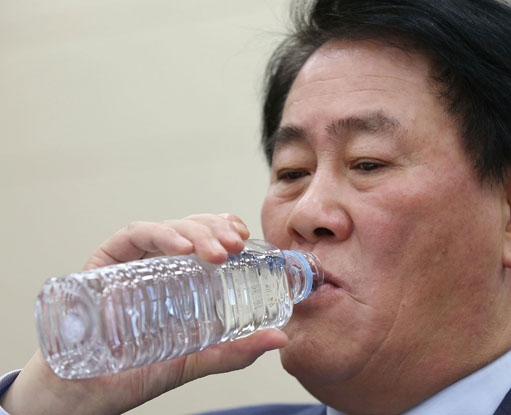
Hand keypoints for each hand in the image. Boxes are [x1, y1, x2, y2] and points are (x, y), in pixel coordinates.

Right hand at [0, 214, 288, 414]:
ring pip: (169, 228)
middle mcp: (157, 266)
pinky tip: (182, 248)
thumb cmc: (132, 374)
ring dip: (196, 232)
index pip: (207, 242)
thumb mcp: (192, 360)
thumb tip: (280, 338)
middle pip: (191, 230)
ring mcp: (131, 262)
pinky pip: (134, 236)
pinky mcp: (104, 262)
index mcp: (179, 281)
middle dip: (216, 230)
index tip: (247, 240)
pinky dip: (160, 234)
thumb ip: (233, 351)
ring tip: (218, 251)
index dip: (227, 232)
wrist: (82, 395)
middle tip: (236, 244)